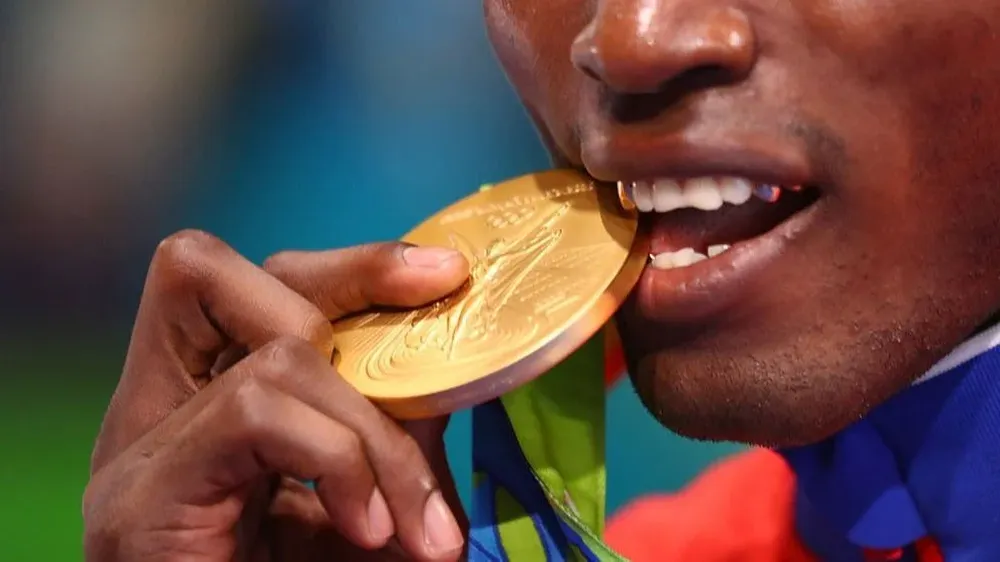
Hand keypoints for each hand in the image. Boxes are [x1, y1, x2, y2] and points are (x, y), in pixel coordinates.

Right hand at [83, 230, 470, 561]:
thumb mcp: (368, 510)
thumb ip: (394, 444)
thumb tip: (455, 382)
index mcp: (208, 401)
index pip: (263, 284)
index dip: (353, 267)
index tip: (445, 273)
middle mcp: (160, 409)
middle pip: (235, 273)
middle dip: (352, 284)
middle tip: (439, 334)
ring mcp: (141, 450)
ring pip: (274, 353)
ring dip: (376, 435)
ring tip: (418, 526)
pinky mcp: (141, 497)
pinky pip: (254, 413)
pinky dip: (337, 461)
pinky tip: (365, 529)